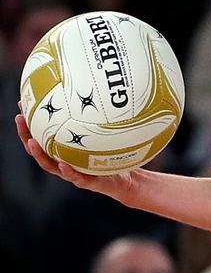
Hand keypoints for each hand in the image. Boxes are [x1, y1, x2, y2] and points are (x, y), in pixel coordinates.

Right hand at [14, 110, 137, 200]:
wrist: (127, 180)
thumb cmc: (114, 156)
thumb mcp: (107, 134)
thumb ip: (101, 118)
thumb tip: (102, 89)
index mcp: (64, 151)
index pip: (42, 136)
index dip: (30, 122)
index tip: (21, 104)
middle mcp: (64, 161)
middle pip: (39, 149)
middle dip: (26, 135)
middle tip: (20, 119)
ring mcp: (73, 173)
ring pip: (50, 165)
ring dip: (39, 153)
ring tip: (32, 142)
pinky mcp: (86, 182)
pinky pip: (75, 177)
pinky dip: (68, 171)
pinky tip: (63, 164)